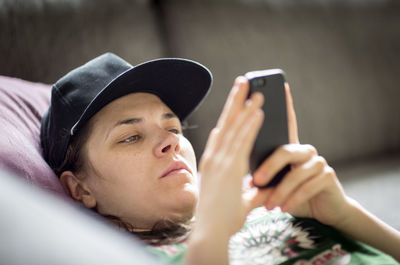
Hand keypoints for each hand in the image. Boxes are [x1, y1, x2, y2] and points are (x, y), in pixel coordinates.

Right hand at [195, 77, 269, 237]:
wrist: (211, 232)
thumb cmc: (220, 218)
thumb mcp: (237, 200)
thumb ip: (250, 191)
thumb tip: (260, 188)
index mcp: (213, 163)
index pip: (222, 132)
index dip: (230, 114)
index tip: (237, 101)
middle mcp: (214, 158)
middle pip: (226, 123)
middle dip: (235, 101)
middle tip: (244, 82)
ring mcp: (220, 162)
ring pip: (234, 128)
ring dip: (245, 106)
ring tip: (255, 89)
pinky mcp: (229, 168)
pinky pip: (242, 141)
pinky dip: (250, 125)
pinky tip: (258, 111)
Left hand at [253, 84, 350, 226]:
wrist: (319, 212)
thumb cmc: (290, 195)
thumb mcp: (274, 183)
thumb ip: (263, 173)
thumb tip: (240, 169)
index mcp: (289, 148)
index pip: (285, 122)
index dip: (284, 104)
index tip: (280, 86)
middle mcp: (305, 150)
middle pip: (285, 150)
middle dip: (269, 168)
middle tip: (255, 182)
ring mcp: (318, 162)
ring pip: (296, 172)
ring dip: (281, 192)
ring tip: (269, 205)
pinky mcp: (328, 176)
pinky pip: (308, 186)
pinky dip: (294, 199)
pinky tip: (285, 208)